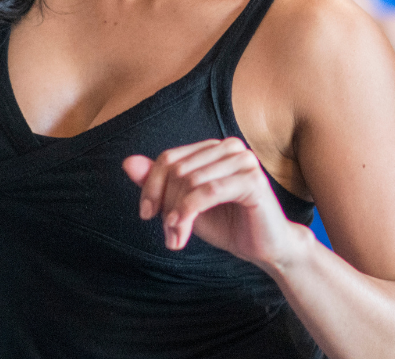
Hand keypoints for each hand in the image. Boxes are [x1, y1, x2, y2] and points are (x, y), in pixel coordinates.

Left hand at [122, 138, 306, 266]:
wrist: (267, 249)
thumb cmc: (229, 225)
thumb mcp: (185, 205)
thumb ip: (159, 183)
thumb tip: (127, 162)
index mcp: (215, 148)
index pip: (170, 158)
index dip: (151, 186)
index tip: (146, 214)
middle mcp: (230, 147)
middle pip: (177, 169)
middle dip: (165, 205)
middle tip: (168, 235)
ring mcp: (244, 160)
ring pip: (189, 181)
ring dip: (175, 215)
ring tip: (176, 239)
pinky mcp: (252, 180)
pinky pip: (206, 192)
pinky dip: (187, 213)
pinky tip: (182, 232)